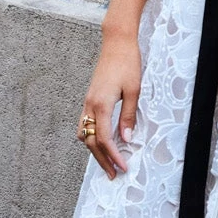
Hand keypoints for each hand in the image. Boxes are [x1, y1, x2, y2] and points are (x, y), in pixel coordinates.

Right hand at [79, 30, 141, 178]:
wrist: (117, 43)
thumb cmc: (127, 64)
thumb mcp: (133, 90)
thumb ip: (128, 116)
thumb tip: (126, 139)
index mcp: (100, 104)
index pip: (103, 139)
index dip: (113, 156)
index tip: (123, 167)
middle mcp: (89, 105)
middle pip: (91, 141)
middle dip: (102, 159)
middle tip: (114, 174)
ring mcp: (87, 102)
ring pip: (84, 133)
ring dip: (94, 150)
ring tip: (107, 161)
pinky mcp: (89, 98)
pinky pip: (84, 124)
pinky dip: (91, 137)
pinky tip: (101, 141)